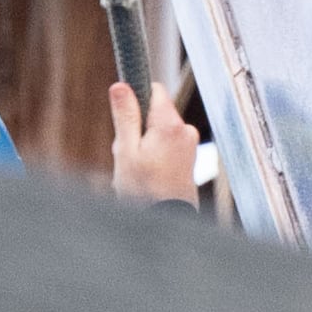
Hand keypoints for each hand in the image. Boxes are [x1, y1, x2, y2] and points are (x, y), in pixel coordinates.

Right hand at [107, 77, 209, 206]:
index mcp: (170, 124)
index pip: (155, 90)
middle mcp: (186, 132)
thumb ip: (125, 116)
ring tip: (139, 173)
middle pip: (155, 115)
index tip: (127, 119)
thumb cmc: (145, 192)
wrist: (165, 225)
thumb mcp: (126, 151)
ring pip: (160, 134)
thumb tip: (121, 86)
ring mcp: (190, 148)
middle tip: (130, 156)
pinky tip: (149, 179)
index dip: (137, 100)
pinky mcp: (190, 162)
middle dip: (138, 131)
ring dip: (145, 148)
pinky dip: (156, 159)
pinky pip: (168, 150)